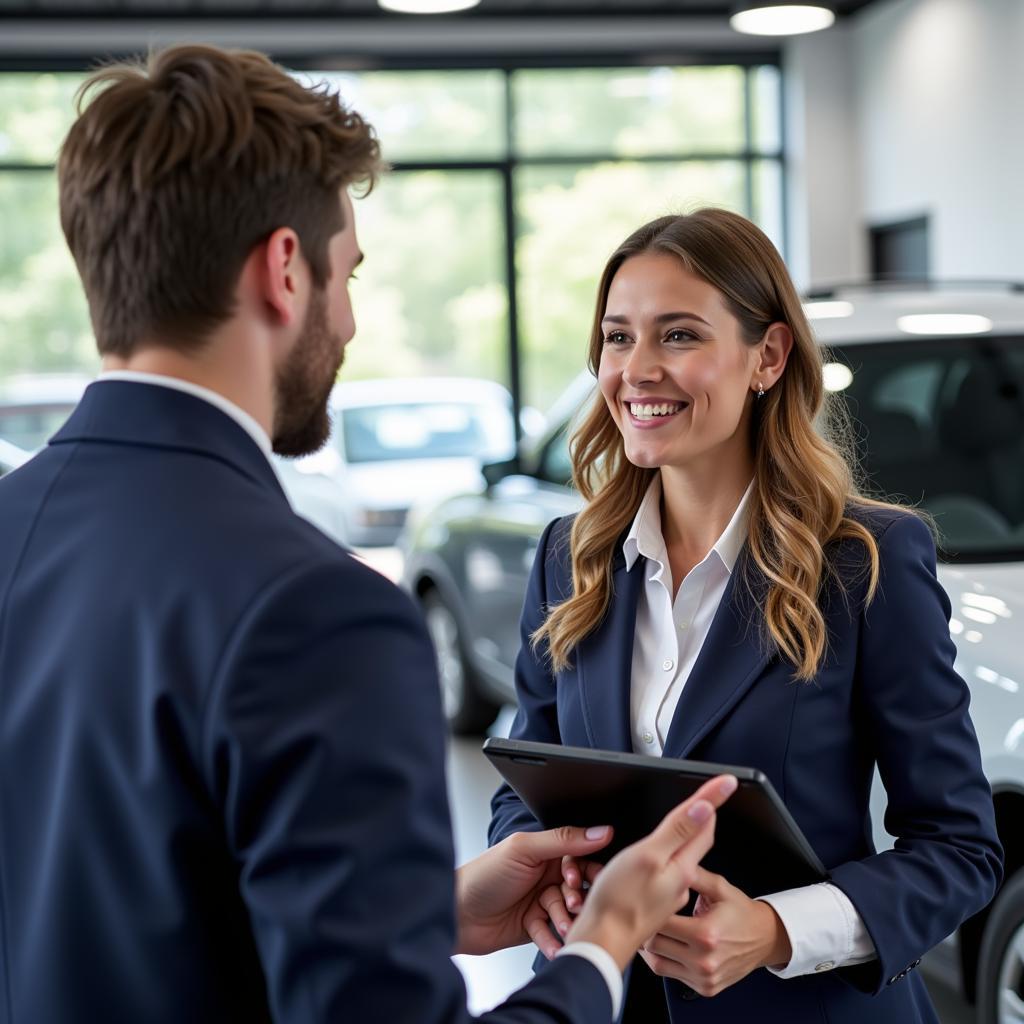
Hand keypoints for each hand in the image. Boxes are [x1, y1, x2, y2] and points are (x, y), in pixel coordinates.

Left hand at [455, 824, 615, 957]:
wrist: (456, 914)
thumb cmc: (485, 875)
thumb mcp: (525, 850)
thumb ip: (564, 840)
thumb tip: (602, 831)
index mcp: (544, 851)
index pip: (579, 857)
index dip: (584, 869)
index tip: (581, 879)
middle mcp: (544, 874)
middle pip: (577, 886)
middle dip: (578, 898)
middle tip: (575, 906)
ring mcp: (539, 901)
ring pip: (566, 912)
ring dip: (565, 920)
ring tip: (562, 928)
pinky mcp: (533, 926)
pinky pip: (551, 933)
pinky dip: (553, 940)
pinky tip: (553, 945)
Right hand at [566, 774, 737, 971]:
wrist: (602, 943)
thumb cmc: (618, 902)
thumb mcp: (649, 856)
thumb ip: (677, 832)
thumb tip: (705, 808)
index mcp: (682, 867)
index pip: (704, 826)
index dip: (712, 799)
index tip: (726, 781)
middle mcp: (679, 882)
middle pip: (694, 841)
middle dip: (700, 817)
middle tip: (707, 794)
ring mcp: (666, 895)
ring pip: (679, 858)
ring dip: (681, 838)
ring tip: (683, 821)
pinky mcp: (652, 905)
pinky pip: (664, 875)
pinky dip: (664, 859)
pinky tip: (653, 859)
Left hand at [639, 866, 792, 996]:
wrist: (764, 939)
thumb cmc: (741, 912)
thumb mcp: (720, 888)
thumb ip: (694, 875)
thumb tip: (673, 859)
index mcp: (706, 933)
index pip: (662, 923)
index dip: (649, 910)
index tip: (644, 901)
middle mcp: (704, 960)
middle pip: (655, 944)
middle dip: (645, 928)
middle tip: (640, 914)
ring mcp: (704, 977)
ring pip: (658, 964)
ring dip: (648, 948)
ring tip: (646, 930)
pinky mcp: (704, 987)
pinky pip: (670, 975)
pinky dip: (662, 960)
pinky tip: (662, 945)